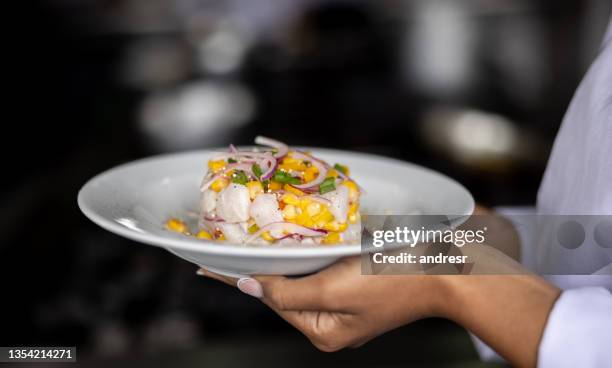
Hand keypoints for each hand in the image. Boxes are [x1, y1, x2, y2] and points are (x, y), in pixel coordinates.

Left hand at [199, 247, 559, 366]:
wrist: (445, 266)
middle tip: (226, 241)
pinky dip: (304, 251)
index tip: (205, 265)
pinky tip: (289, 238)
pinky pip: (320, 266)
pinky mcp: (356, 283)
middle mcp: (331, 319)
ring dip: (279, 255)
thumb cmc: (392, 279)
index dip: (237, 279)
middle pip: (284, 288)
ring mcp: (345, 301)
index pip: (271, 299)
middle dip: (258, 265)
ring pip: (300, 275)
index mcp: (324, 330)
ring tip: (249, 237)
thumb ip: (287, 291)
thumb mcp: (333, 290)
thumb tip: (249, 288)